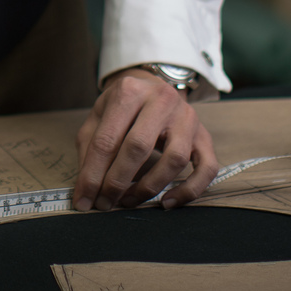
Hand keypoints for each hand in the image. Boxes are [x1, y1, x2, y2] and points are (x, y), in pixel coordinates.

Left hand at [74, 68, 219, 211]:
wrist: (153, 86)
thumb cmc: (123, 107)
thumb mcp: (99, 116)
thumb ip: (89, 149)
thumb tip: (86, 190)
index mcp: (130, 91)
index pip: (107, 139)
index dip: (92, 174)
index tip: (84, 200)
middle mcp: (162, 100)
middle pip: (138, 147)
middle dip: (117, 182)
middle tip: (104, 203)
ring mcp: (187, 117)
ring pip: (174, 159)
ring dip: (149, 187)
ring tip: (129, 200)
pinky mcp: (204, 136)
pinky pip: (206, 168)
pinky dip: (189, 190)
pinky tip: (167, 202)